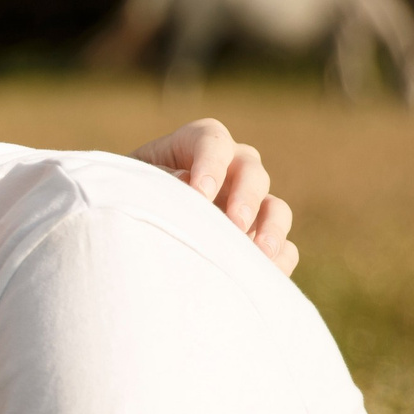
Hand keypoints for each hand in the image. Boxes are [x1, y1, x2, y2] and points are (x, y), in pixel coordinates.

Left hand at [130, 117, 297, 274]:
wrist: (131, 232)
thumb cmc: (128, 197)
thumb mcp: (133, 182)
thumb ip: (158, 179)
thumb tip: (188, 181)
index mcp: (195, 144)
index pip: (212, 140)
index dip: (211, 163)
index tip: (201, 192)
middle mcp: (230, 169)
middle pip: (251, 171)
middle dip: (245, 197)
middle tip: (233, 224)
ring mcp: (248, 204)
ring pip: (275, 207)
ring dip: (272, 228)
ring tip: (258, 253)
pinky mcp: (258, 238)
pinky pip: (284, 246)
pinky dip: (279, 259)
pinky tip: (265, 273)